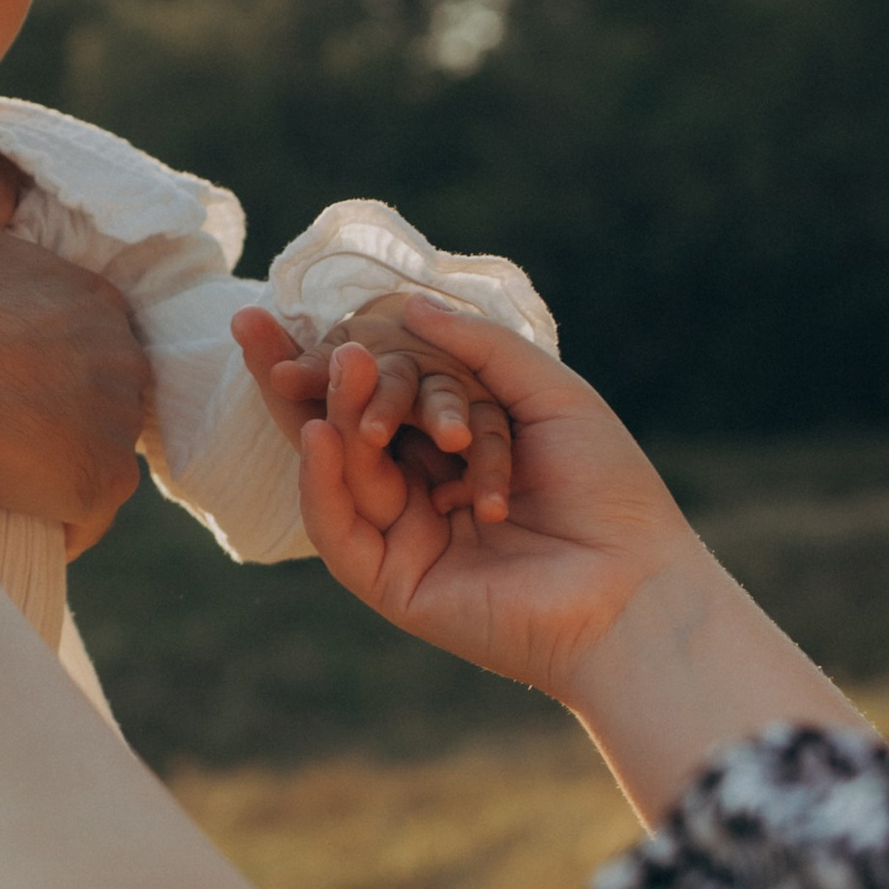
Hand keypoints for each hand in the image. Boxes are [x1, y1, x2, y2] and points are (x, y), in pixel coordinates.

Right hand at [0, 167, 146, 551]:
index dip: (49, 361)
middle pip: (102, 398)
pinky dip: (63, 516)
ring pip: (98, 452)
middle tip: (7, 425)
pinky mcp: (101, 485)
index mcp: (101, 304)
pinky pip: (89, 511)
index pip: (90, 341)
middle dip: (66, 413)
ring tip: (12, 468)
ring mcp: (118, 427)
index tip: (7, 376)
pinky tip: (23, 509)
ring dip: (66, 462)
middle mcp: (126, 362)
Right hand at [287, 293, 704, 700]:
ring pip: (341, 468)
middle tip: (252, 325)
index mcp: (457, 447)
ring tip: (342, 363)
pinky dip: (323, 481)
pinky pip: (340, 528)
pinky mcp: (392, 581)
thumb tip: (406, 303)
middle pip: (341, 426)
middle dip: (295, 376)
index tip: (284, 309)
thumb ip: (477, 349)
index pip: (382, 392)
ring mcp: (404, 536)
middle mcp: (424, 490)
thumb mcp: (548, 395)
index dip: (334, 352)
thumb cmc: (609, 491)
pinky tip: (324, 434)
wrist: (636, 585)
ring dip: (335, 412)